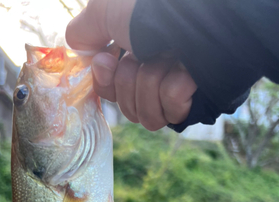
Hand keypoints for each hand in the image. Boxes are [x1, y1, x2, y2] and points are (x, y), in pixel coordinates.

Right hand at [66, 0, 196, 130]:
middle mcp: (155, 70)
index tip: (106, 62)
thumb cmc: (150, 10)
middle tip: (142, 58)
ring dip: (150, 86)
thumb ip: (83, 31)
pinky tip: (186, 75)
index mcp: (136, 51)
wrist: (199, 18)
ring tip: (168, 63)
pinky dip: (174, 92)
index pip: (110, 89)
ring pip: (145, 114)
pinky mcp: (194, 104)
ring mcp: (175, 89)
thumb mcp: (104, 9)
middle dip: (129, 83)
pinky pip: (169, 113)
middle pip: (126, 106)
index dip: (105, 81)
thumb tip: (78, 50)